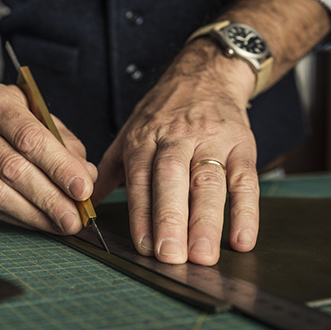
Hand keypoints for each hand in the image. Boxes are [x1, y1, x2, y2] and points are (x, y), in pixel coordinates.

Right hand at [0, 83, 97, 233]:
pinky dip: (15, 217)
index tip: (83, 189)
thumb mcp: (39, 116)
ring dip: (32, 213)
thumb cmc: (11, 117)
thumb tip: (87, 176)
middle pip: (11, 167)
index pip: (29, 137)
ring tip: (59, 224)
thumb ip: (65, 145)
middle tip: (74, 218)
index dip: (58, 166)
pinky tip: (38, 221)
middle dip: (48, 197)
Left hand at [93, 41, 259, 265]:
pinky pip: (246, 180)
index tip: (144, 246)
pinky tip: (243, 239)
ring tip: (204, 255)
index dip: (141, 214)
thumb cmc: (163, 113)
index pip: (140, 179)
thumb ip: (110, 172)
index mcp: (144, 139)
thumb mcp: (130, 133)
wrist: (206, 74)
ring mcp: (211, 140)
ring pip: (209, 182)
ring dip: (206, 221)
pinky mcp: (242, 144)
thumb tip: (83, 205)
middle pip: (172, 179)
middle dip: (170, 219)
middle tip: (170, 255)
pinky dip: (247, 211)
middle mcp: (176, 138)